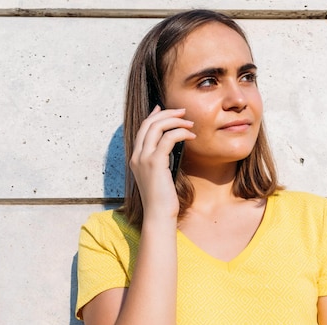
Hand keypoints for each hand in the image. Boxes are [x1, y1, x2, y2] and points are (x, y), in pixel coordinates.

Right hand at [130, 105, 195, 219]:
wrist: (158, 214)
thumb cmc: (162, 199)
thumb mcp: (160, 175)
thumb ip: (161, 160)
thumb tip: (172, 146)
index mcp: (135, 158)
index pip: (142, 129)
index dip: (153, 116)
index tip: (164, 109)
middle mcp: (136, 156)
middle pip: (148, 123)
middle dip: (166, 113)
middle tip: (183, 112)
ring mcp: (143, 158)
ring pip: (157, 127)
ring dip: (175, 121)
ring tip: (190, 123)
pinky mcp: (155, 162)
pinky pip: (168, 138)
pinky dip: (181, 133)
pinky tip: (191, 136)